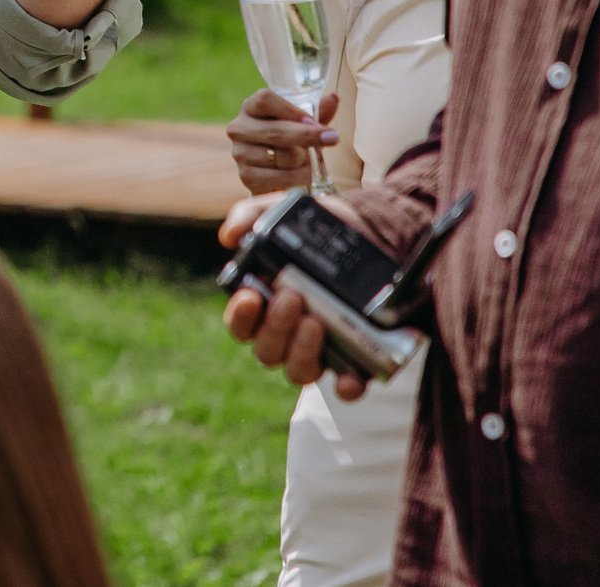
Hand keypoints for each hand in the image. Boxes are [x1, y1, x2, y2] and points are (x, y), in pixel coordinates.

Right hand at [217, 192, 370, 401]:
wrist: (370, 233)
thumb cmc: (314, 228)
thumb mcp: (282, 212)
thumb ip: (251, 216)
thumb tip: (228, 237)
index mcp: (263, 306)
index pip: (241, 325)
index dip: (240, 317)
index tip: (250, 295)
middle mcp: (286, 334)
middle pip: (267, 351)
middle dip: (276, 327)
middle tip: (291, 297)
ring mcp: (320, 349)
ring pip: (299, 371)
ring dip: (302, 351)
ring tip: (315, 322)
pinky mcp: (355, 359)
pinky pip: (346, 385)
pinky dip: (345, 386)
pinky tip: (348, 378)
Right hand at [228, 89, 337, 194]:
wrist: (269, 173)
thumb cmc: (286, 142)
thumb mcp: (300, 124)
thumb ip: (315, 112)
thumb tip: (333, 99)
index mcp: (250, 108)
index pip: (265, 100)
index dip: (292, 110)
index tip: (315, 121)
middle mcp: (239, 128)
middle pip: (277, 131)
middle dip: (309, 136)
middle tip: (333, 139)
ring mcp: (240, 153)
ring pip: (286, 157)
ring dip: (306, 161)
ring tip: (308, 161)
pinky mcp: (247, 177)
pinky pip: (285, 177)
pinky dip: (301, 177)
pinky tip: (303, 174)